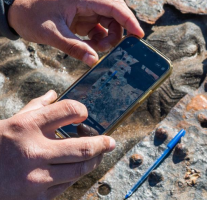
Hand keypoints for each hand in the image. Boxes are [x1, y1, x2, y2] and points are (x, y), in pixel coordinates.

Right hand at [0, 90, 115, 199]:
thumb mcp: (11, 122)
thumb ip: (35, 107)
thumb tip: (55, 94)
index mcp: (25, 127)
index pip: (68, 110)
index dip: (82, 110)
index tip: (84, 114)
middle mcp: (33, 152)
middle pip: (84, 147)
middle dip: (103, 143)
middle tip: (110, 141)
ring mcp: (36, 178)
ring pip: (81, 169)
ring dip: (95, 160)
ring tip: (99, 155)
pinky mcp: (37, 197)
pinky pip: (67, 185)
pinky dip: (75, 175)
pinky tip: (75, 169)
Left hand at [7, 0, 143, 65]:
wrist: (17, 12)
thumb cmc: (31, 16)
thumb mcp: (51, 34)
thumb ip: (74, 48)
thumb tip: (94, 61)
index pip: (115, 7)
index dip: (130, 21)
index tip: (139, 36)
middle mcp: (89, 1)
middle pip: (116, 15)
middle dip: (117, 33)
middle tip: (107, 49)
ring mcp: (88, 9)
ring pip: (110, 23)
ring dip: (107, 39)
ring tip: (93, 49)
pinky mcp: (85, 17)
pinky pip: (101, 28)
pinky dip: (99, 40)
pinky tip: (88, 46)